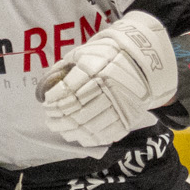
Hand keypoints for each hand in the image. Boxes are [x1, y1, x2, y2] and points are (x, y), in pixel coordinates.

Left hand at [35, 9, 177, 146]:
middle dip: (58, 118)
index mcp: (95, 70)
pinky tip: (78, 136)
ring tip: (60, 129)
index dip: (54, 100)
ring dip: (69, 130)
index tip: (46, 102)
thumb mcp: (88, 51)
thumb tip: (51, 79)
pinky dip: (88, 138)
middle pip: (75, 111)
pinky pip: (105, 134)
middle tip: (50, 119)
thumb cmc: (111, 56)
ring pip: (88, 126)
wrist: (143, 64)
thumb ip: (68, 64)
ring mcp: (118, 106)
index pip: (68, 91)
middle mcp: (106, 90)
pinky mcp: (126, 119)